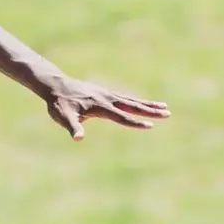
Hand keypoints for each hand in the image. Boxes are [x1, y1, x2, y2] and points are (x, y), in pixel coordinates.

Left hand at [43, 76, 169, 141]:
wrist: (55, 85)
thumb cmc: (59, 104)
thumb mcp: (64, 117)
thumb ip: (73, 127)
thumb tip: (78, 137)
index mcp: (100, 107)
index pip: (121, 117)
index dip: (135, 123)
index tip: (150, 126)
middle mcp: (107, 99)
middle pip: (133, 106)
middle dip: (150, 111)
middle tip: (168, 113)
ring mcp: (107, 94)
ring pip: (132, 100)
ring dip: (148, 104)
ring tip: (164, 106)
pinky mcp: (105, 92)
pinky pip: (125, 97)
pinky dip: (137, 100)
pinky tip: (143, 103)